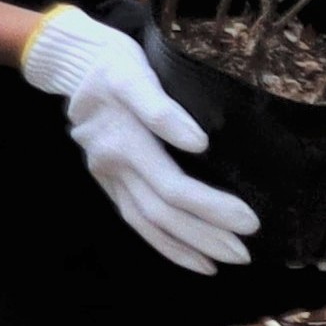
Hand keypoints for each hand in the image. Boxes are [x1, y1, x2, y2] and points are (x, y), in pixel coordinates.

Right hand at [23, 6, 252, 272]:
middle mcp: (111, 165)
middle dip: (205, 235)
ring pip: (146, 222)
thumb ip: (161, 108)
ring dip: (186, 247)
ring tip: (223, 263)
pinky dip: (164, 244)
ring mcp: (106, 176)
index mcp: (121, 141)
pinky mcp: (107, 181)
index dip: (210, 208)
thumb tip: (198, 143)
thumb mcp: (135, 74)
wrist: (75, 63)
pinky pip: (135, 219)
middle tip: (246, 253)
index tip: (250, 221)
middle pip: (161, 211)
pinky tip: (194, 259)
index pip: (171, 186)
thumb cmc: (114, 65)